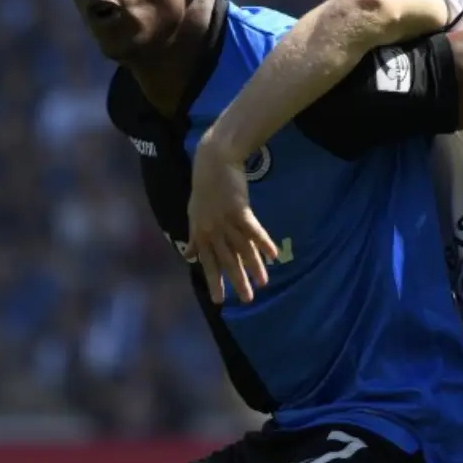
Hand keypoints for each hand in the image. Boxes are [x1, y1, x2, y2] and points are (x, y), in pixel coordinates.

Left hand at [187, 135, 278, 303]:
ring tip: (264, 283)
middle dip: (237, 281)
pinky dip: (264, 244)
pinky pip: (254, 231)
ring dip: (254, 267)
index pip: (208, 263)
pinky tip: (273, 256)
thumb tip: (188, 256)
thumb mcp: (193, 213)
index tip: (220, 301)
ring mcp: (226, 221)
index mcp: (200, 232)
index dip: (214, 282)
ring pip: (242, 249)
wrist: (214, 161)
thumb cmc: (204, 187)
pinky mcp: (240, 210)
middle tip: (248, 300)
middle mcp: (213, 230)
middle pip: (227, 260)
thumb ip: (194, 237)